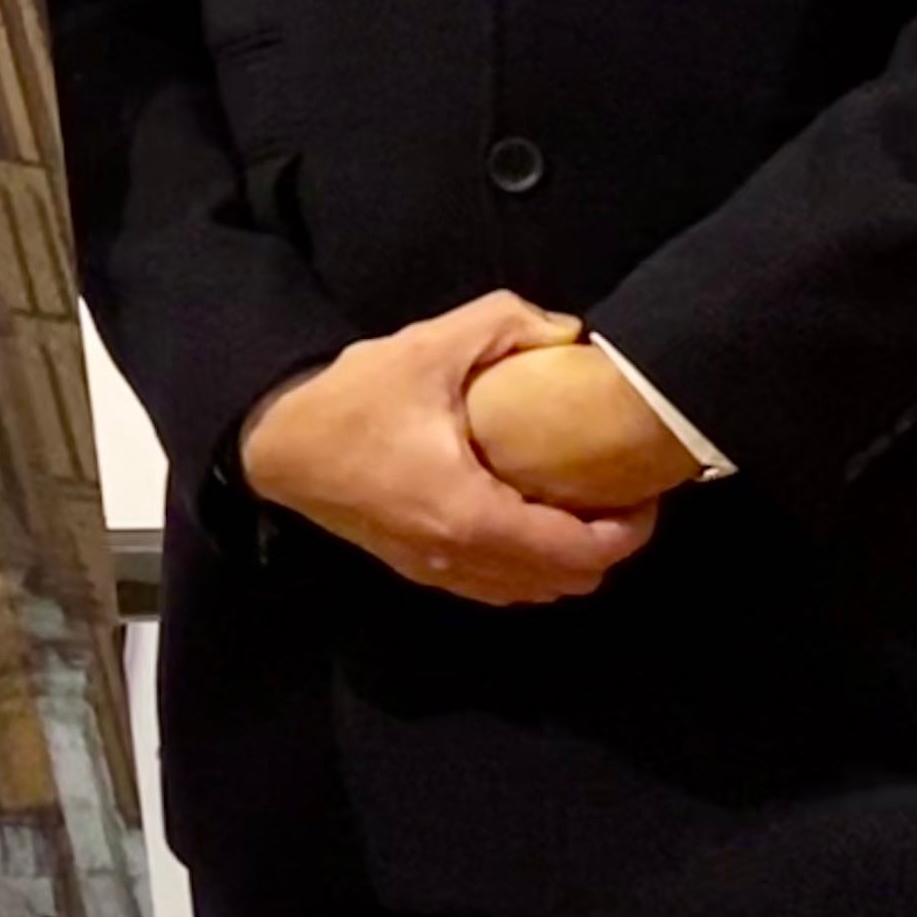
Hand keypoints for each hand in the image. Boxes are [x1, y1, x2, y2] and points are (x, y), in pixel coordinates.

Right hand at [236, 294, 657, 606]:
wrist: (273, 444)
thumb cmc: (350, 400)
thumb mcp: (428, 346)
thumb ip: (505, 325)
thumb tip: (567, 332)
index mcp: (475, 516)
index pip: (583, 553)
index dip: (630, 529)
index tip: (643, 490)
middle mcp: (463, 560)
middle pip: (568, 584)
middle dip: (605, 546)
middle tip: (615, 494)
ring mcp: (438, 573)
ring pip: (532, 592)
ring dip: (566, 559)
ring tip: (575, 506)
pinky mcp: (417, 569)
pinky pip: (496, 587)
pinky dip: (527, 565)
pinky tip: (523, 517)